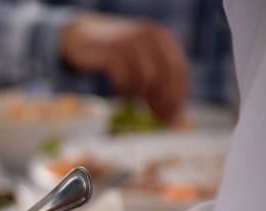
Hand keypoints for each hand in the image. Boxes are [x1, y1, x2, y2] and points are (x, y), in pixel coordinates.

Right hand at [60, 13, 188, 121]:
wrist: (85, 36)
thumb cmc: (117, 54)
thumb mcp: (141, 58)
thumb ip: (156, 78)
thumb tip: (169, 114)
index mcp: (163, 38)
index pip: (179, 69)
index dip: (177, 95)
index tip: (171, 117)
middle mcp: (151, 36)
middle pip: (166, 74)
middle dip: (163, 99)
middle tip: (157, 119)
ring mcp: (132, 41)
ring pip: (146, 78)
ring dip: (139, 96)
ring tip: (130, 101)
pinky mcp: (112, 50)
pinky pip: (124, 79)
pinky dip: (122, 91)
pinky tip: (117, 92)